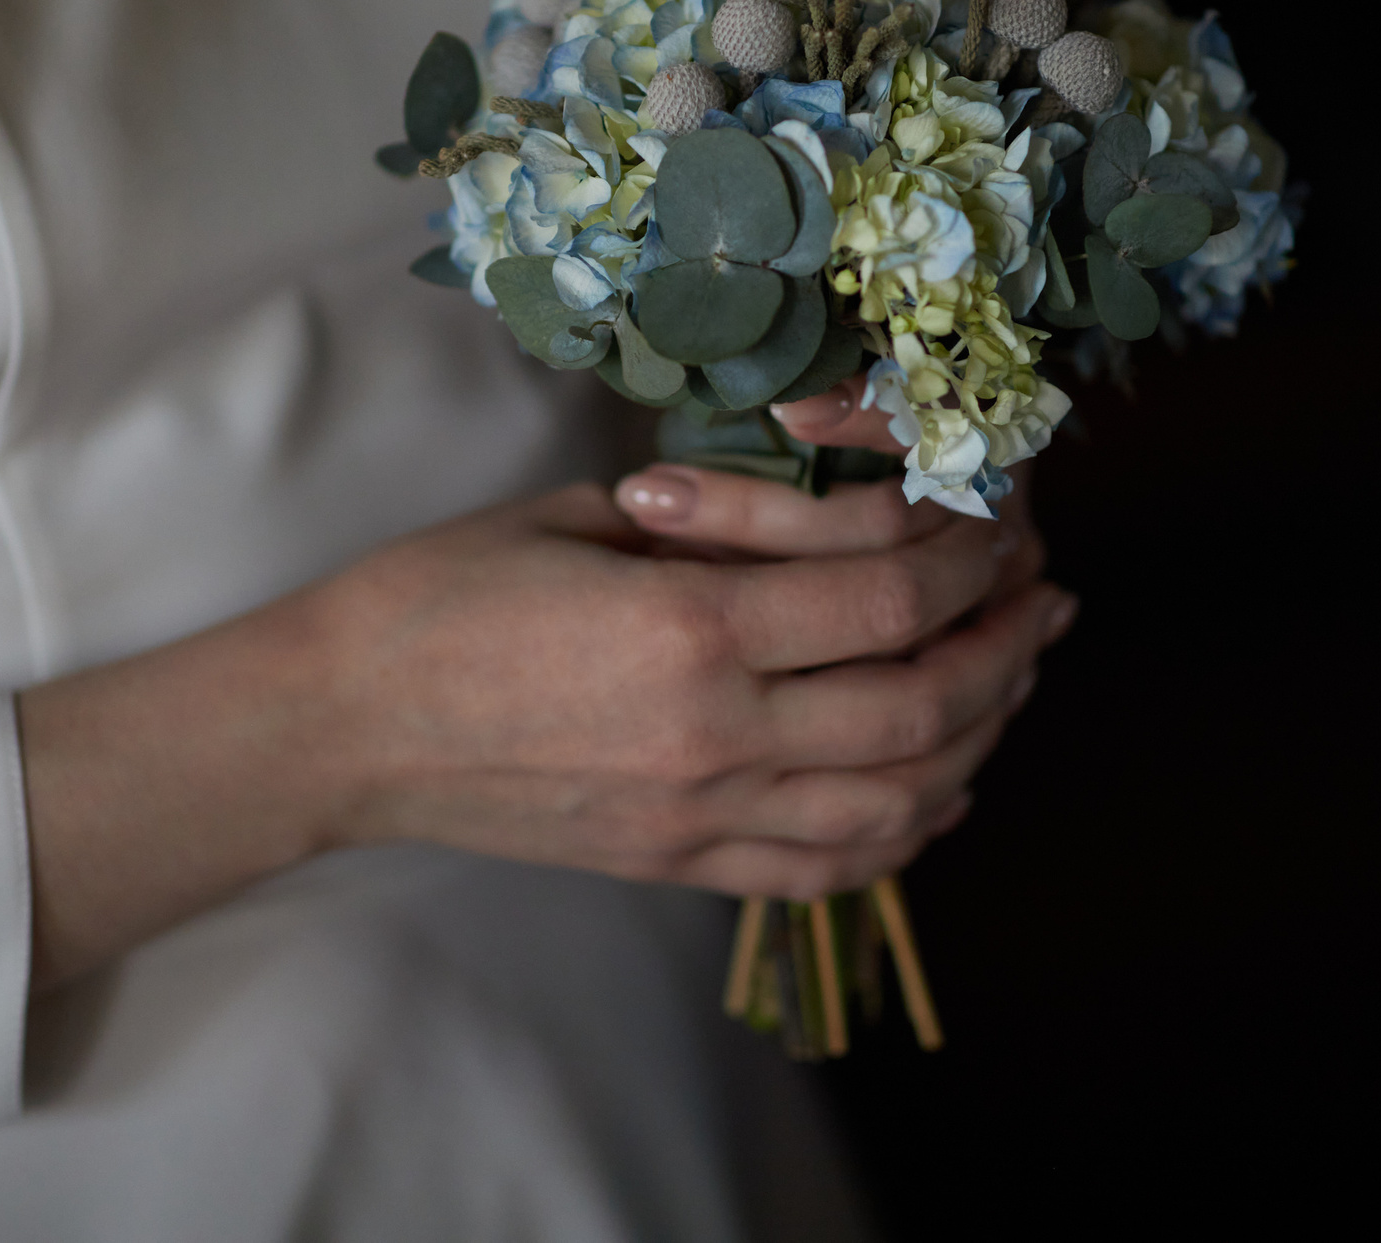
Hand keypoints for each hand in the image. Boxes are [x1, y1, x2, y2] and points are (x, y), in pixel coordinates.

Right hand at [18, 474, 1071, 988]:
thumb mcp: (582, 515)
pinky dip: (909, 829)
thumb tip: (833, 512)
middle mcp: (715, 738)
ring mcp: (700, 818)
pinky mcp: (679, 866)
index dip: (963, 550)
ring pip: (899, 798)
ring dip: (982, 734)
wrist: (340, 725)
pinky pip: (829, 867)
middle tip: (1040, 593)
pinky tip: (945, 785)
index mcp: (688, 631)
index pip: (885, 593)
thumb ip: (721, 524)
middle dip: (1004, 642)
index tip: (993, 517)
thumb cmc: (443, 593)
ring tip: (1015, 675)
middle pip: (922, 704)